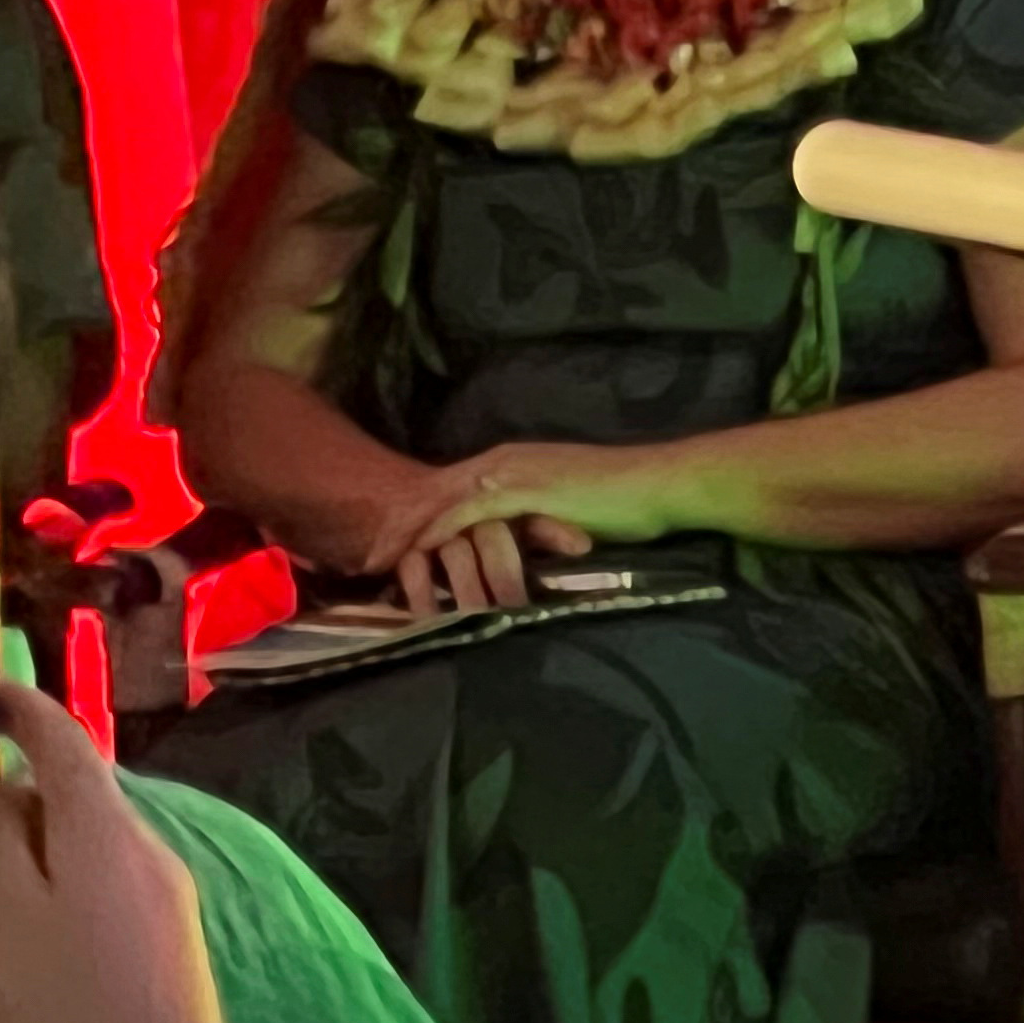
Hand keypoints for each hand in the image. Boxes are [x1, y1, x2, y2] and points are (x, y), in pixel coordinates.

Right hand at [0, 681, 236, 1022]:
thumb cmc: (70, 998)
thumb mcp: (9, 917)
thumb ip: (0, 845)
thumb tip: (3, 792)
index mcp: (105, 827)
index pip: (66, 741)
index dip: (27, 710)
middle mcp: (143, 847)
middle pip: (67, 813)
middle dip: (4, 833)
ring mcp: (161, 898)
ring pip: (71, 874)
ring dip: (13, 900)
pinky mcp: (163, 946)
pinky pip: (91, 917)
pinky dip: (42, 936)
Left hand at [384, 439, 678, 608]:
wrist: (659, 485)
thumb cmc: (626, 500)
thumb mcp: (568, 510)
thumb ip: (537, 522)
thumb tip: (519, 550)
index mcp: (515, 461)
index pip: (453, 489)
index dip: (419, 517)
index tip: (390, 547)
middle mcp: (506, 459)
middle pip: (436, 491)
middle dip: (400, 524)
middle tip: (364, 557)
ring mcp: (514, 472)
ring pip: (443, 501)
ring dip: (407, 532)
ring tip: (375, 563)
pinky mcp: (524, 489)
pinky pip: (467, 513)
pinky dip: (437, 535)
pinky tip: (414, 557)